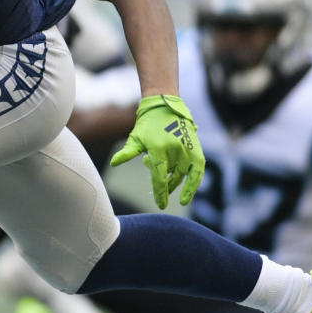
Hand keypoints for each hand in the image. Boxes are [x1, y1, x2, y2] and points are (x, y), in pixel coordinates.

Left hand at [110, 94, 204, 208]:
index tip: (161, 204)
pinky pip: (197, 170)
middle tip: (160, 193)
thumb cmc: (147, 125)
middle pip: (171, 177)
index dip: (160, 192)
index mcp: (158, 148)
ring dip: (176, 182)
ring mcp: (187, 149)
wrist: (165, 107)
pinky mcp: (196, 149)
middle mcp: (174, 149)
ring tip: (169, 186)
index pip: (159, 176)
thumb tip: (114, 163)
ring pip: (182, 174)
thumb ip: (127, 152)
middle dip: (165, 187)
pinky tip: (188, 192)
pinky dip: (194, 182)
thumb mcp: (135, 138)